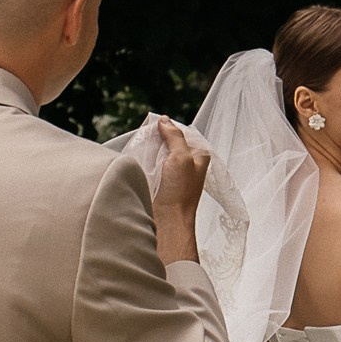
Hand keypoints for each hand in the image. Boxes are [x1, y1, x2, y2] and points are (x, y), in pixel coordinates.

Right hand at [153, 120, 210, 265]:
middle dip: (159, 139)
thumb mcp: (182, 157)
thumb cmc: (180, 192)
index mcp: (200, 156)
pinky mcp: (162, 183)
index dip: (171, 128)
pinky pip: (152, 165)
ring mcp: (174, 174)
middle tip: (149, 137)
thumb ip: (175, 136)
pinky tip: (140, 161)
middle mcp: (188, 164)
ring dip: (151, 151)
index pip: (184, 133)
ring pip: (160, 153)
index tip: (158, 125)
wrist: (168, 220)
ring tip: (143, 149)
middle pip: (171, 142)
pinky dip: (146, 161)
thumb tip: (165, 121)